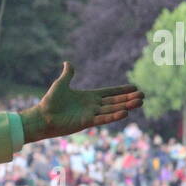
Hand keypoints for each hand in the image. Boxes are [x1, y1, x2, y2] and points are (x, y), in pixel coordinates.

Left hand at [20, 62, 143, 141]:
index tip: (134, 88)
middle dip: (128, 98)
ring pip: (112, 109)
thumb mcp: (61, 84)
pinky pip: (103, 118)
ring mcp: (91, 114)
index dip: (121, 90)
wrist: (42, 117)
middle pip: (114, 101)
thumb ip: (68, 74)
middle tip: (143, 95)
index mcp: (89, 97)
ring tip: (139, 102)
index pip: (109, 93)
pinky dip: (114, 116)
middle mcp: (92, 106)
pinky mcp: (87, 122)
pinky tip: (125, 112)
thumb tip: (68, 63)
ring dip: (126, 106)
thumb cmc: (50, 102)